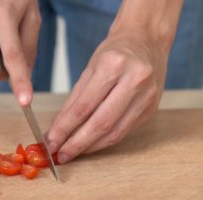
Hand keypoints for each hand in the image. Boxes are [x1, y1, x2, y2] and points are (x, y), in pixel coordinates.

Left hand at [46, 33, 168, 163]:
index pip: (83, 106)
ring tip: (73, 152)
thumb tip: (58, 129)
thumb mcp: (90, 68)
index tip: (51, 142)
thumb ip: (75, 99)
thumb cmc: (116, 52)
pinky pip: (124, 131)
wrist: (147, 41)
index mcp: (113, 65)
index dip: (64, 128)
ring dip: (91, 146)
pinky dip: (105, 140)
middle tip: (60, 155)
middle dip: (77, 143)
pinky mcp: (151, 109)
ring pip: (115, 132)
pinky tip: (92, 144)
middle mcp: (134, 81)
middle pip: (101, 123)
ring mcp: (147, 97)